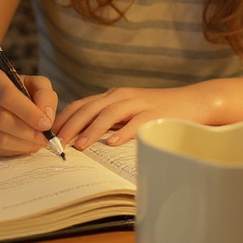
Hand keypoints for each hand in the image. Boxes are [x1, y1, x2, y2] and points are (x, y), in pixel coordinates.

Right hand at [0, 69, 58, 156]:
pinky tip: (23, 145)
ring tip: (37, 143)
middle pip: (0, 119)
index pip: (5, 94)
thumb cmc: (14, 92)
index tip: (46, 124)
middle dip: (28, 132)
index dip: (28, 112)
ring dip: (22, 144)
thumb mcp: (32, 84)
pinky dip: (13, 151)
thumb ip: (44, 95)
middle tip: (45, 138)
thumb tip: (46, 117)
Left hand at [54, 84, 216, 149]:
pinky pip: (137, 122)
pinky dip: (123, 132)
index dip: (64, 118)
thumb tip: (80, 138)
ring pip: (110, 113)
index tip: (49, 134)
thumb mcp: (128, 112)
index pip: (82, 104)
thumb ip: (108, 120)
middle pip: (90, 108)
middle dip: (71, 125)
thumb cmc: (158, 111)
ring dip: (92, 130)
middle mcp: (122, 96)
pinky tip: (111, 143)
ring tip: (79, 146)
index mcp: (113, 96)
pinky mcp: (156, 114)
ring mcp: (139, 103)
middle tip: (57, 143)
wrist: (193, 102)